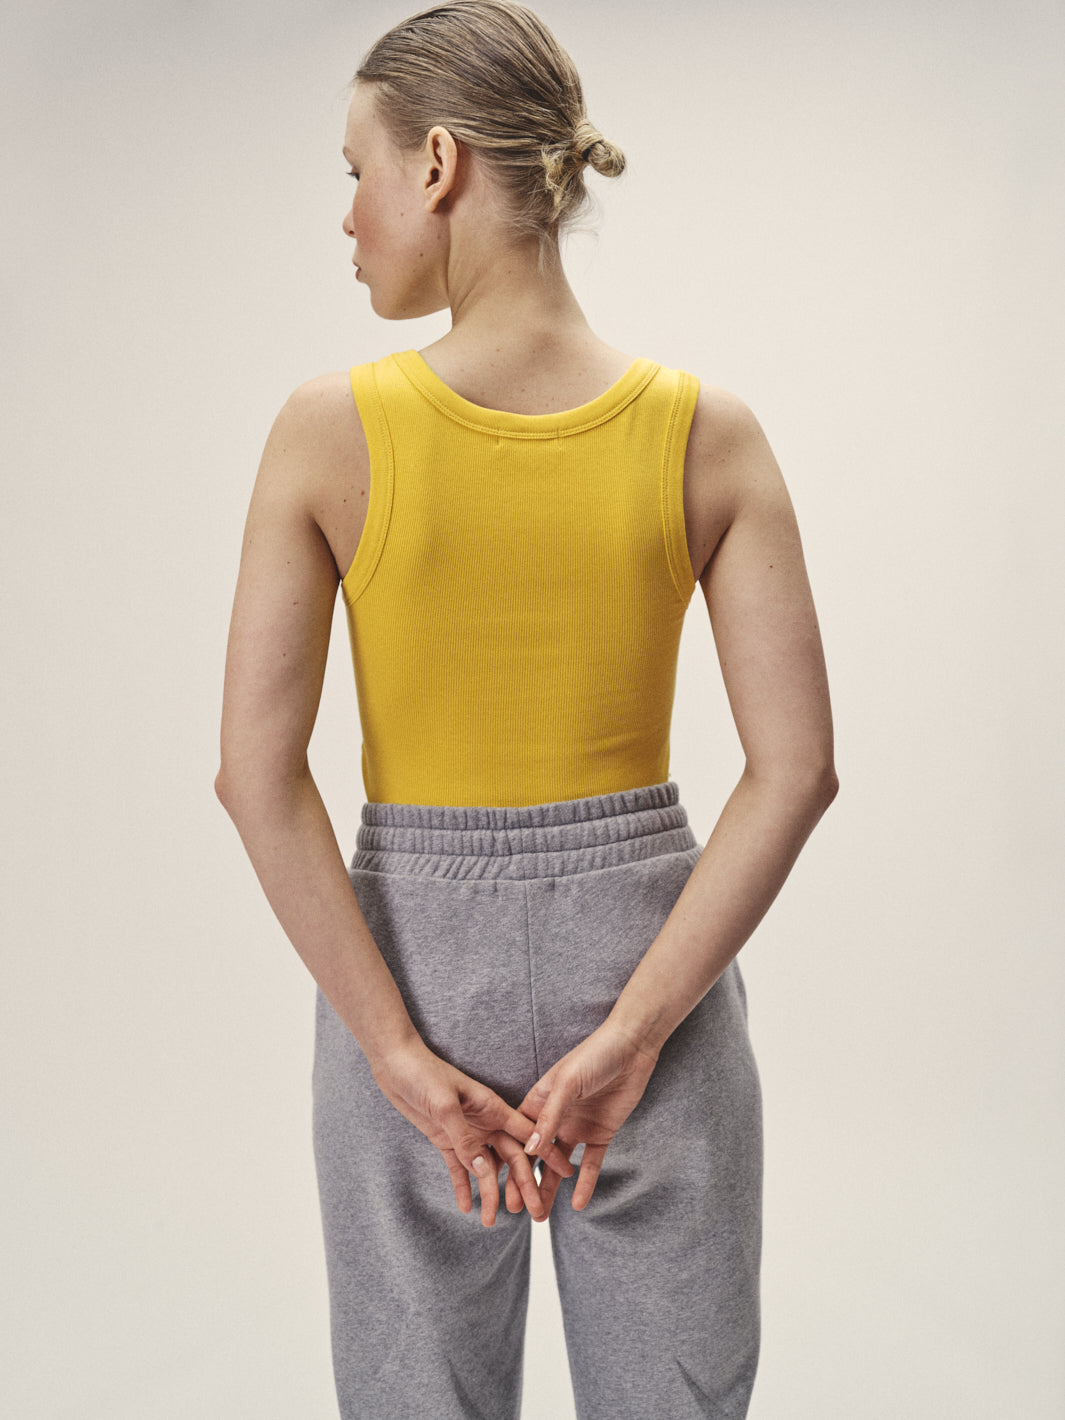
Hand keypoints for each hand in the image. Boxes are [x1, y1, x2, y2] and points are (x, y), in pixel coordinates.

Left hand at [370, 1037, 574, 1226]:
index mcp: (492, 1107)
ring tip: (491, 1222)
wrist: (395, 1063)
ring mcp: (466, 1132)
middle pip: (510, 1158)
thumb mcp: (445, 1104)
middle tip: (534, 1214)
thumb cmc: (423, 1073)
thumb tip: (483, 1170)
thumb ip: (464, 1137)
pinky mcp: (445, 1139)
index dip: (547, 1153)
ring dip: (489, 1193)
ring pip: (484, 1168)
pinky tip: (467, 1207)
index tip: (565, 1173)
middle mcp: (484, 1122)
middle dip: (522, 1186)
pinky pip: (457, 1168)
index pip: (527, 1134)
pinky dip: (462, 1187)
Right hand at [508, 1018, 659, 1216]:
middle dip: (525, 1183)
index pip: (519, 1137)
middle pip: (536, 1156)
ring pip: (559, 1166)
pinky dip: (585, 1184)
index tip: (498, 1188)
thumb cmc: (594, 1055)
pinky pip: (591, 1164)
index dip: (509, 1162)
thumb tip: (529, 1151)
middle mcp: (555, 1117)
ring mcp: (577, 1127)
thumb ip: (549, 1116)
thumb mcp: (567, 1083)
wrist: (632, 1047)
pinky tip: (578, 1204)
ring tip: (541, 1216)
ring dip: (551, 1188)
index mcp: (539, 1102)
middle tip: (516, 1211)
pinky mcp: (601, 1134)